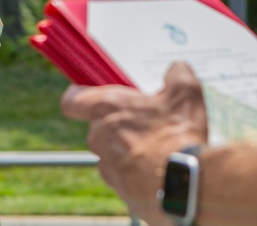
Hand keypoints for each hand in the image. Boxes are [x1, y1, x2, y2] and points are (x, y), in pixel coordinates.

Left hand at [61, 62, 208, 224]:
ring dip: (126, 147)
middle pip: (97, 126)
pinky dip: (135, 170)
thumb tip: (175, 69)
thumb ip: (176, 73)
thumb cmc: (178, 133)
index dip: (78, 97)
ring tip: (156, 146)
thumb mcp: (185, 91)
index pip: (72, 101)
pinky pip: (121, 174)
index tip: (89, 96)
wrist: (185, 181)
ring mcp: (107, 164)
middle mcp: (100, 136)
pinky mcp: (119, 188)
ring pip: (110, 151)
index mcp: (108, 107)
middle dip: (117, 123)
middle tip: (144, 120)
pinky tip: (158, 166)